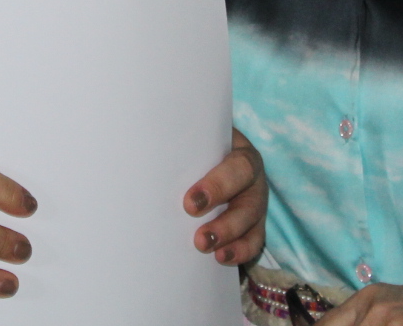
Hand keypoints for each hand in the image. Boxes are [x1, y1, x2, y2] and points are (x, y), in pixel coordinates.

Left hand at [185, 128, 267, 264]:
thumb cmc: (196, 148)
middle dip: (224, 223)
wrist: (206, 154)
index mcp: (239, 151)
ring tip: (206, 249)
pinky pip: (253, 241)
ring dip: (229, 239)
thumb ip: (181, 150)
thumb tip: (146, 158)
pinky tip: (221, 258)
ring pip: (251, 223)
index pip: (237, 167)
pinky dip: (239, 251)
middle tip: (199, 240)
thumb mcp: (193, 143)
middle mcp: (252, 178)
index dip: (217, 187)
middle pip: (247, 202)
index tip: (190, 204)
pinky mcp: (254, 223)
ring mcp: (255, 201)